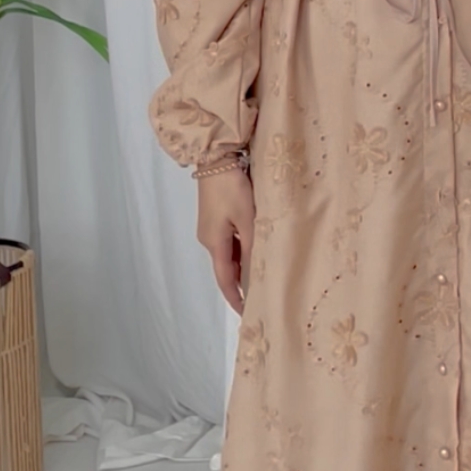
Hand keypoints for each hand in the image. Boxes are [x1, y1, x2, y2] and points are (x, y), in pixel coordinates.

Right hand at [196, 168, 254, 314]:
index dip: (236, 299)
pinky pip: (229, 241)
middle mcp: (208, 239)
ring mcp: (210, 227)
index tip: (247, 314)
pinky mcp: (214, 217)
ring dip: (242, 266)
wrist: (215, 156)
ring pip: (229, 254)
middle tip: (261, 297)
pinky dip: (241, 251)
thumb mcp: (247, 219)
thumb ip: (252, 247)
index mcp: (214, 243)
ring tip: (262, 277)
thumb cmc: (232, 187)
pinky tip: (255, 251)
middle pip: (226, 269)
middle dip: (241, 285)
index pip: (225, 280)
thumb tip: (256, 275)